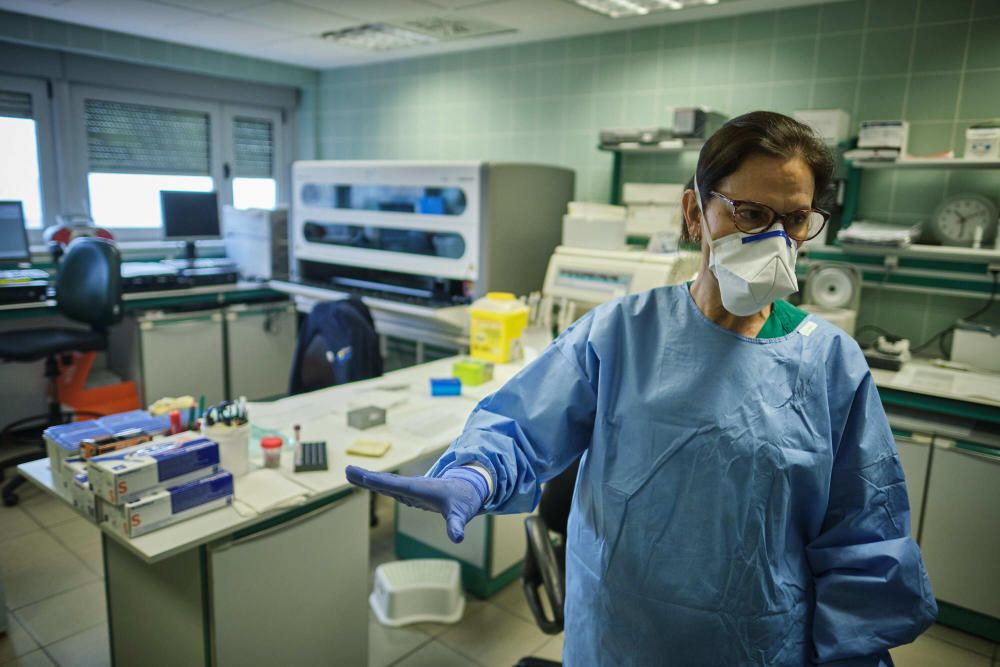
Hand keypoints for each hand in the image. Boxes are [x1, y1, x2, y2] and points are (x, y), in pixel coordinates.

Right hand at [345, 465, 487, 542]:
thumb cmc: (462, 502)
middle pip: (386, 481)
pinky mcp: (408, 493)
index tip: (365, 476)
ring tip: (349, 473)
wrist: (466, 490)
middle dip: (367, 477)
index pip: (397, 485)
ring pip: (385, 483)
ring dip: (367, 479)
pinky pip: (388, 487)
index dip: (380, 482)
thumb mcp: (460, 514)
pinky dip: (375, 484)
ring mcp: (409, 489)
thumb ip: (456, 525)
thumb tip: (457, 538)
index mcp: (421, 489)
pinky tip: (364, 481)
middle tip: (347, 470)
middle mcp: (412, 486)